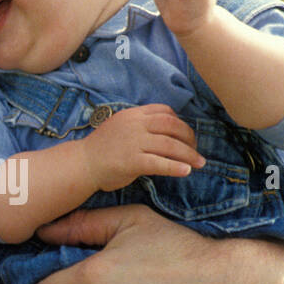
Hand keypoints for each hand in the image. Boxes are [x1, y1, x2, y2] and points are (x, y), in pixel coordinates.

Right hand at [83, 103, 204, 193]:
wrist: (82, 164)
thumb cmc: (102, 149)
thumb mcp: (120, 126)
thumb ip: (139, 125)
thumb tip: (163, 132)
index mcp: (133, 114)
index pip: (164, 111)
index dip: (179, 121)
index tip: (185, 134)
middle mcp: (135, 125)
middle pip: (172, 126)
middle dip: (189, 137)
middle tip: (196, 149)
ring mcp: (134, 143)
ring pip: (170, 145)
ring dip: (189, 154)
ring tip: (200, 163)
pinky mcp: (132, 162)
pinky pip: (159, 163)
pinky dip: (175, 167)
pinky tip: (186, 171)